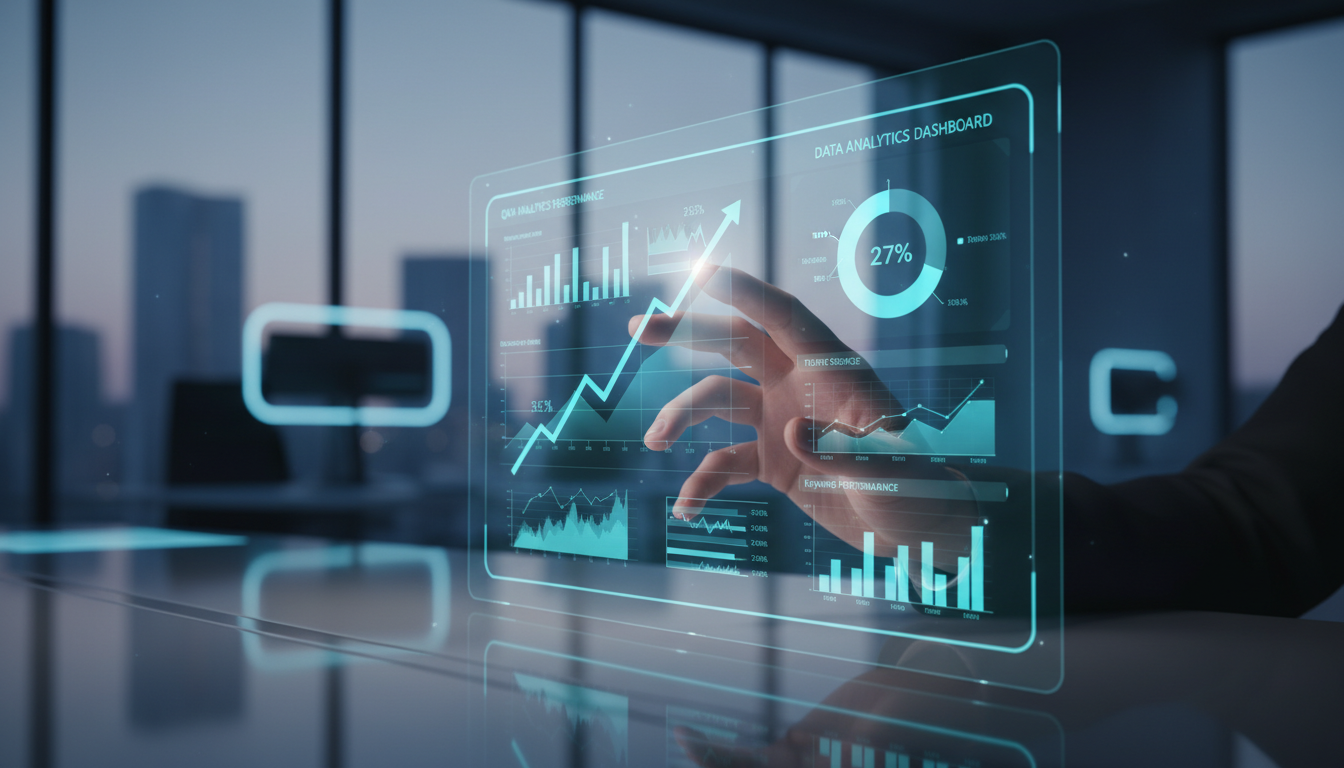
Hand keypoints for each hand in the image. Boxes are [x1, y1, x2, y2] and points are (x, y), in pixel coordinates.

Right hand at [629, 267, 975, 565]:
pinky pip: (724, 463)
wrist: (914, 528)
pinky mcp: (773, 461)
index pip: (786, 319)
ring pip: (718, 399)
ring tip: (655, 441)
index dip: (746, 293)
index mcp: (835, 371)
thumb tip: (790, 431)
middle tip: (638, 330)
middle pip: (736, 344)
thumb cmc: (917, 489)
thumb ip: (844, 451)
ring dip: (681, 416)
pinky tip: (686, 509)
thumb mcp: (892, 472)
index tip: (703, 273)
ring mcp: (782, 421)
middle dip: (687, 333)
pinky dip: (701, 484)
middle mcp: (801, 386)